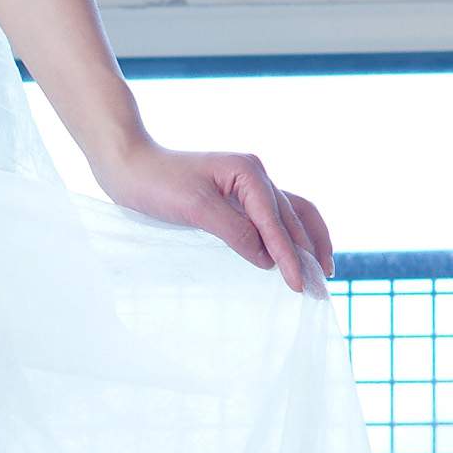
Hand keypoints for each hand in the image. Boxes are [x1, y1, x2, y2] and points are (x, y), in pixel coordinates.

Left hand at [90, 136, 334, 294]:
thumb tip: (267, 258)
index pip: (276, 223)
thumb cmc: (157, 182)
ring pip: (292, 214)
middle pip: (295, 217)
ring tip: (322, 270)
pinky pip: (273, 217)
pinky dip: (288, 235)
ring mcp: (248, 185)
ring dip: (309, 241)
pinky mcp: (236, 197)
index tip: (298, 285)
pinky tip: (294, 254)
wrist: (130, 165)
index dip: (289, 256)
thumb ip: (235, 231)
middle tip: (320, 287)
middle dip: (309, 252)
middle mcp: (255, 176)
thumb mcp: (195, 208)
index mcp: (249, 172)